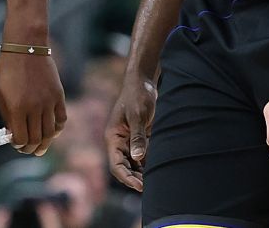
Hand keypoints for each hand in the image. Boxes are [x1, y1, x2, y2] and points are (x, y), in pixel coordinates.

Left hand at [0, 53, 65, 155]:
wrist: (26, 47)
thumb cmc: (8, 69)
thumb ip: (6, 115)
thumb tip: (13, 134)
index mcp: (17, 108)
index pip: (20, 138)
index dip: (18, 145)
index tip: (16, 144)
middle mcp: (35, 107)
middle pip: (36, 138)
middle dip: (30, 148)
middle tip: (27, 150)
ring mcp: (49, 102)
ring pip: (50, 132)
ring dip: (45, 143)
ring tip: (40, 148)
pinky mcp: (59, 95)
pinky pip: (62, 119)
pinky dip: (58, 129)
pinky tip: (52, 132)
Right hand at [105, 72, 156, 190]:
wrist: (143, 81)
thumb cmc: (138, 96)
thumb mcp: (138, 116)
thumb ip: (138, 137)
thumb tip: (138, 158)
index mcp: (113, 137)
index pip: (116, 164)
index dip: (126, 177)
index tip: (140, 186)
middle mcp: (118, 141)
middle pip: (123, 167)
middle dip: (134, 178)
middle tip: (149, 188)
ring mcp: (128, 139)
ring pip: (132, 163)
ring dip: (140, 173)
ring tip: (153, 182)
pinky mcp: (137, 137)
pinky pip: (140, 155)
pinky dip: (146, 163)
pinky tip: (156, 169)